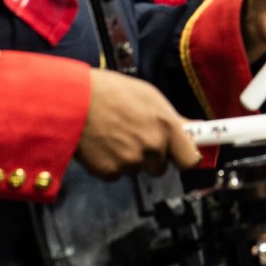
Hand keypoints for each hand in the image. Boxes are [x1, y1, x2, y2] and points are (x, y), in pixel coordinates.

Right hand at [75, 69, 198, 178]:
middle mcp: (152, 147)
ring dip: (129, 158)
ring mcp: (130, 162)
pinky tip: (101, 144)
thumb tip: (194, 128)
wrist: (72, 100)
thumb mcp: (148, 95)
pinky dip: (109, 163)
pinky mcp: (108, 172)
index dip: (184, 157)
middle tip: (135, 136)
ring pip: (136, 169)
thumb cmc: (110, 91)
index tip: (181, 154)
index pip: (189, 159)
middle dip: (152, 156)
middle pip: (160, 167)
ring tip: (113, 134)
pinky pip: (115, 174)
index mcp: (166, 126)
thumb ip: (172, 118)